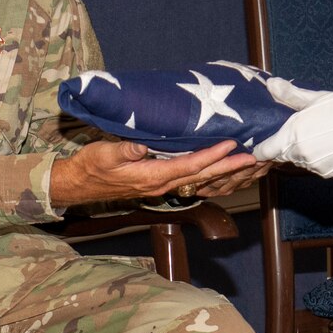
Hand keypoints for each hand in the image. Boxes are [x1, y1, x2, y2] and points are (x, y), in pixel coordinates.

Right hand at [50, 139, 256, 207]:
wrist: (79, 185)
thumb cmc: (91, 167)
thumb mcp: (104, 154)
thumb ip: (124, 151)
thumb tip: (141, 147)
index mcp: (153, 177)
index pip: (189, 166)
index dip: (211, 156)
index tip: (230, 146)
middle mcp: (163, 185)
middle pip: (202, 176)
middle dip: (229, 167)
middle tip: (253, 157)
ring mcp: (163, 186)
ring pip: (200, 180)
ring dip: (224, 173)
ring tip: (246, 164)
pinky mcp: (160, 184)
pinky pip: (192, 181)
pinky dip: (211, 175)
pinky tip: (222, 170)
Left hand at [250, 92, 332, 176]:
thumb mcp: (315, 98)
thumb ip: (289, 95)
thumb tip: (271, 84)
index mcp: (291, 136)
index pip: (263, 152)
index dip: (260, 147)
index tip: (262, 140)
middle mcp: (299, 155)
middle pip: (281, 155)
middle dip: (283, 144)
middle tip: (294, 129)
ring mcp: (314, 166)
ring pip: (297, 160)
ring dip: (300, 150)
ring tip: (314, 134)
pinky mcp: (327, 172)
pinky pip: (313, 165)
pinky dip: (315, 156)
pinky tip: (327, 143)